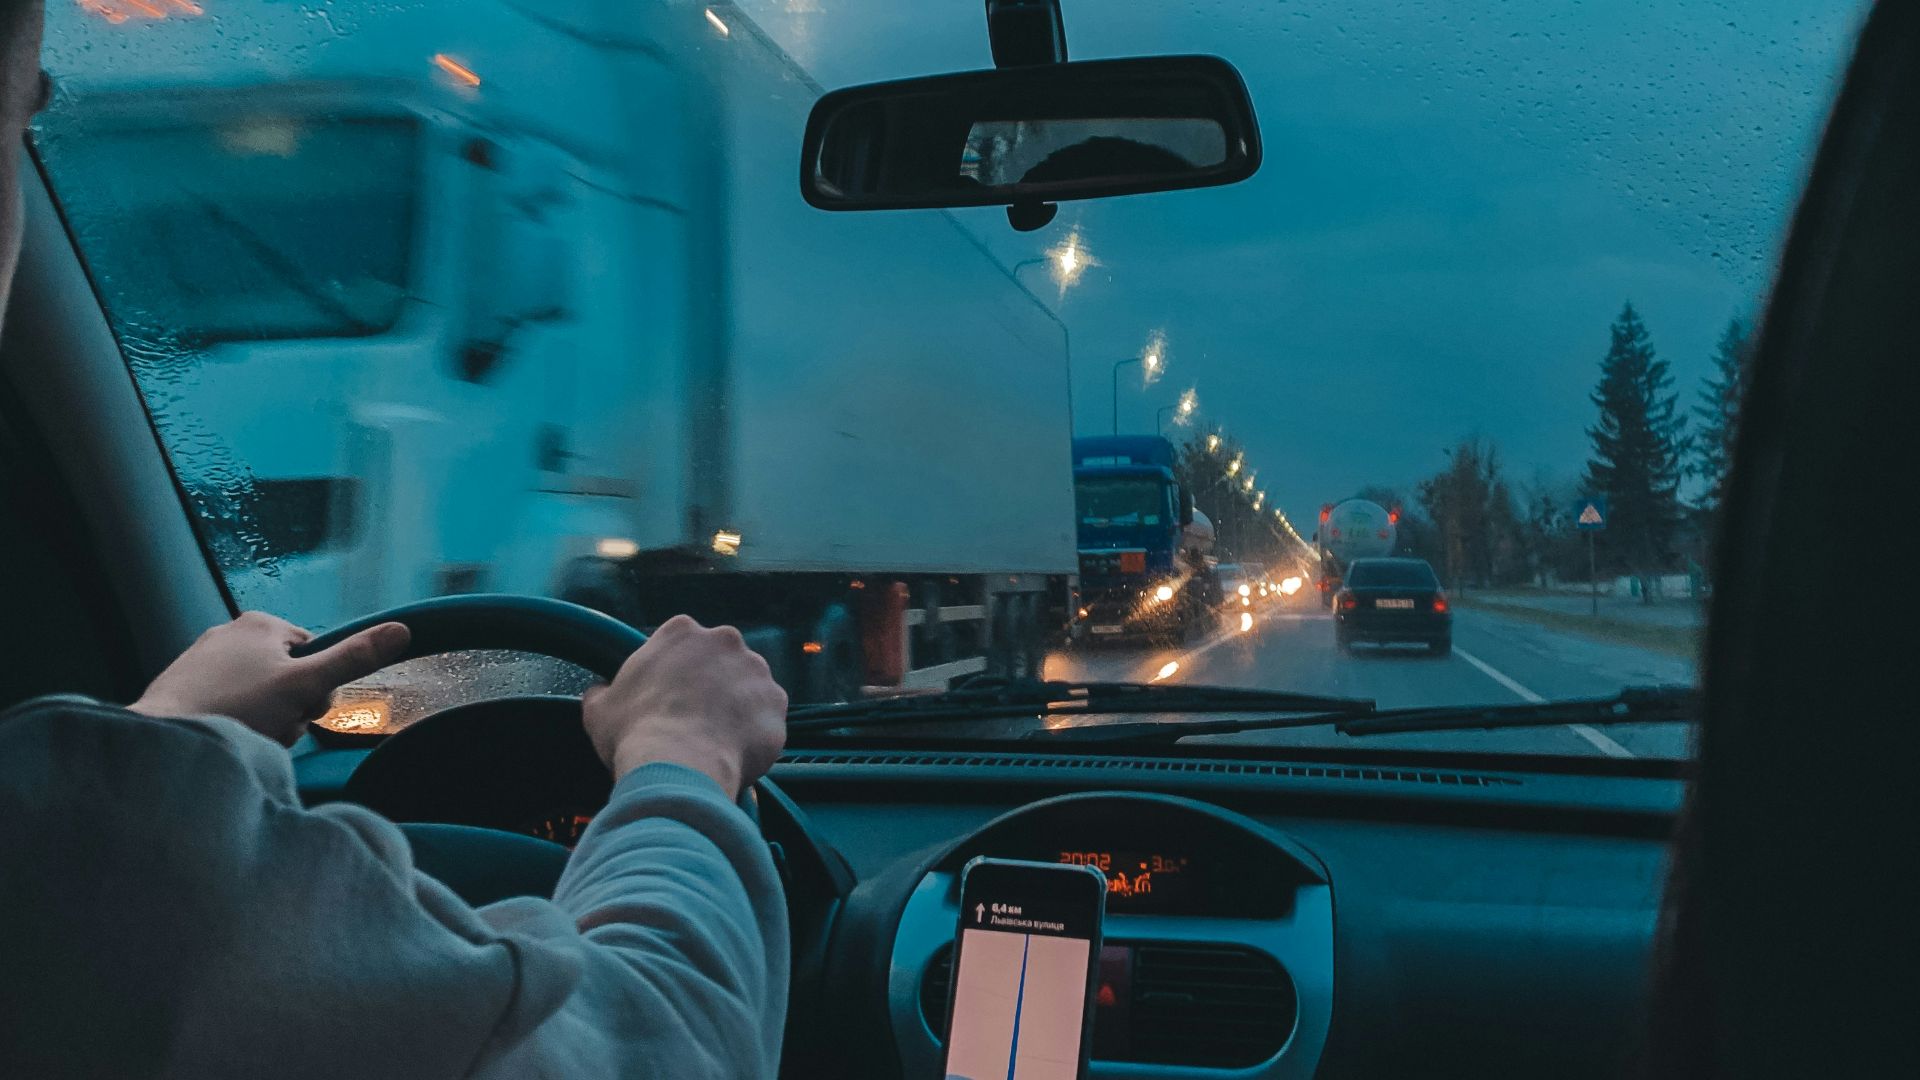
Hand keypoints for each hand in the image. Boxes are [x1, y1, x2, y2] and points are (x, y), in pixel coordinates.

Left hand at [130, 611, 411, 745]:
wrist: (164, 740)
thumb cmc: (235, 710)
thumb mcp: (305, 687)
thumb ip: (354, 659)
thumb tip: (403, 629)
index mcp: (260, 623)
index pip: (316, 655)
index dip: (316, 688)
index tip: (301, 708)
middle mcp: (229, 632)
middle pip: (287, 676)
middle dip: (289, 708)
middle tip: (274, 727)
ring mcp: (202, 658)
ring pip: (259, 695)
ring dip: (264, 721)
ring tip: (246, 735)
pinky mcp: (183, 686)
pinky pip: (227, 705)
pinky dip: (233, 723)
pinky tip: (224, 737)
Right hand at [582, 614, 787, 796]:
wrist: (679, 765)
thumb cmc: (635, 733)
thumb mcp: (599, 709)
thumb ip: (602, 692)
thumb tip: (599, 692)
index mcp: (681, 632)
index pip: (683, 644)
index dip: (676, 673)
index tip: (669, 697)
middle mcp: (726, 642)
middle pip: (721, 661)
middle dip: (712, 686)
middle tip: (694, 719)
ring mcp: (757, 671)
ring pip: (748, 689)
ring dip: (736, 709)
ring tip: (715, 741)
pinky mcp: (778, 704)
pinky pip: (767, 719)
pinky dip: (755, 734)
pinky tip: (734, 754)